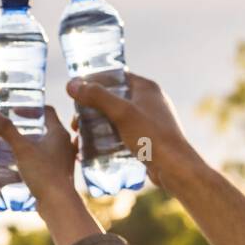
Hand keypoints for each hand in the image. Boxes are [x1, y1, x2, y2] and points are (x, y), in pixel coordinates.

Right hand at [0, 105, 77, 207]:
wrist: (58, 203)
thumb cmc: (43, 173)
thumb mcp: (22, 149)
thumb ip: (6, 130)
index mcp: (59, 133)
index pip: (47, 112)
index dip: (31, 109)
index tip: (16, 112)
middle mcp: (65, 145)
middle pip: (47, 128)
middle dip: (29, 128)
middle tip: (12, 130)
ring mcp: (63, 161)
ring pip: (47, 146)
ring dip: (31, 144)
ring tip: (14, 148)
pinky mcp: (59, 175)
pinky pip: (46, 162)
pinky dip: (34, 160)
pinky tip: (22, 166)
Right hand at [66, 73, 207, 191]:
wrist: (174, 168)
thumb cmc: (151, 136)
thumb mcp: (121, 113)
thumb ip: (97, 97)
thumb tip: (71, 85)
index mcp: (146, 88)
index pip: (116, 77)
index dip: (95, 82)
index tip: (76, 92)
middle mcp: (148, 101)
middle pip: (113, 99)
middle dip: (91, 110)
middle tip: (75, 122)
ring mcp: (148, 121)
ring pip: (115, 119)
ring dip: (96, 126)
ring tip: (80, 138)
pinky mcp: (146, 140)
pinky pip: (121, 134)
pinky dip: (106, 139)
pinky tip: (92, 150)